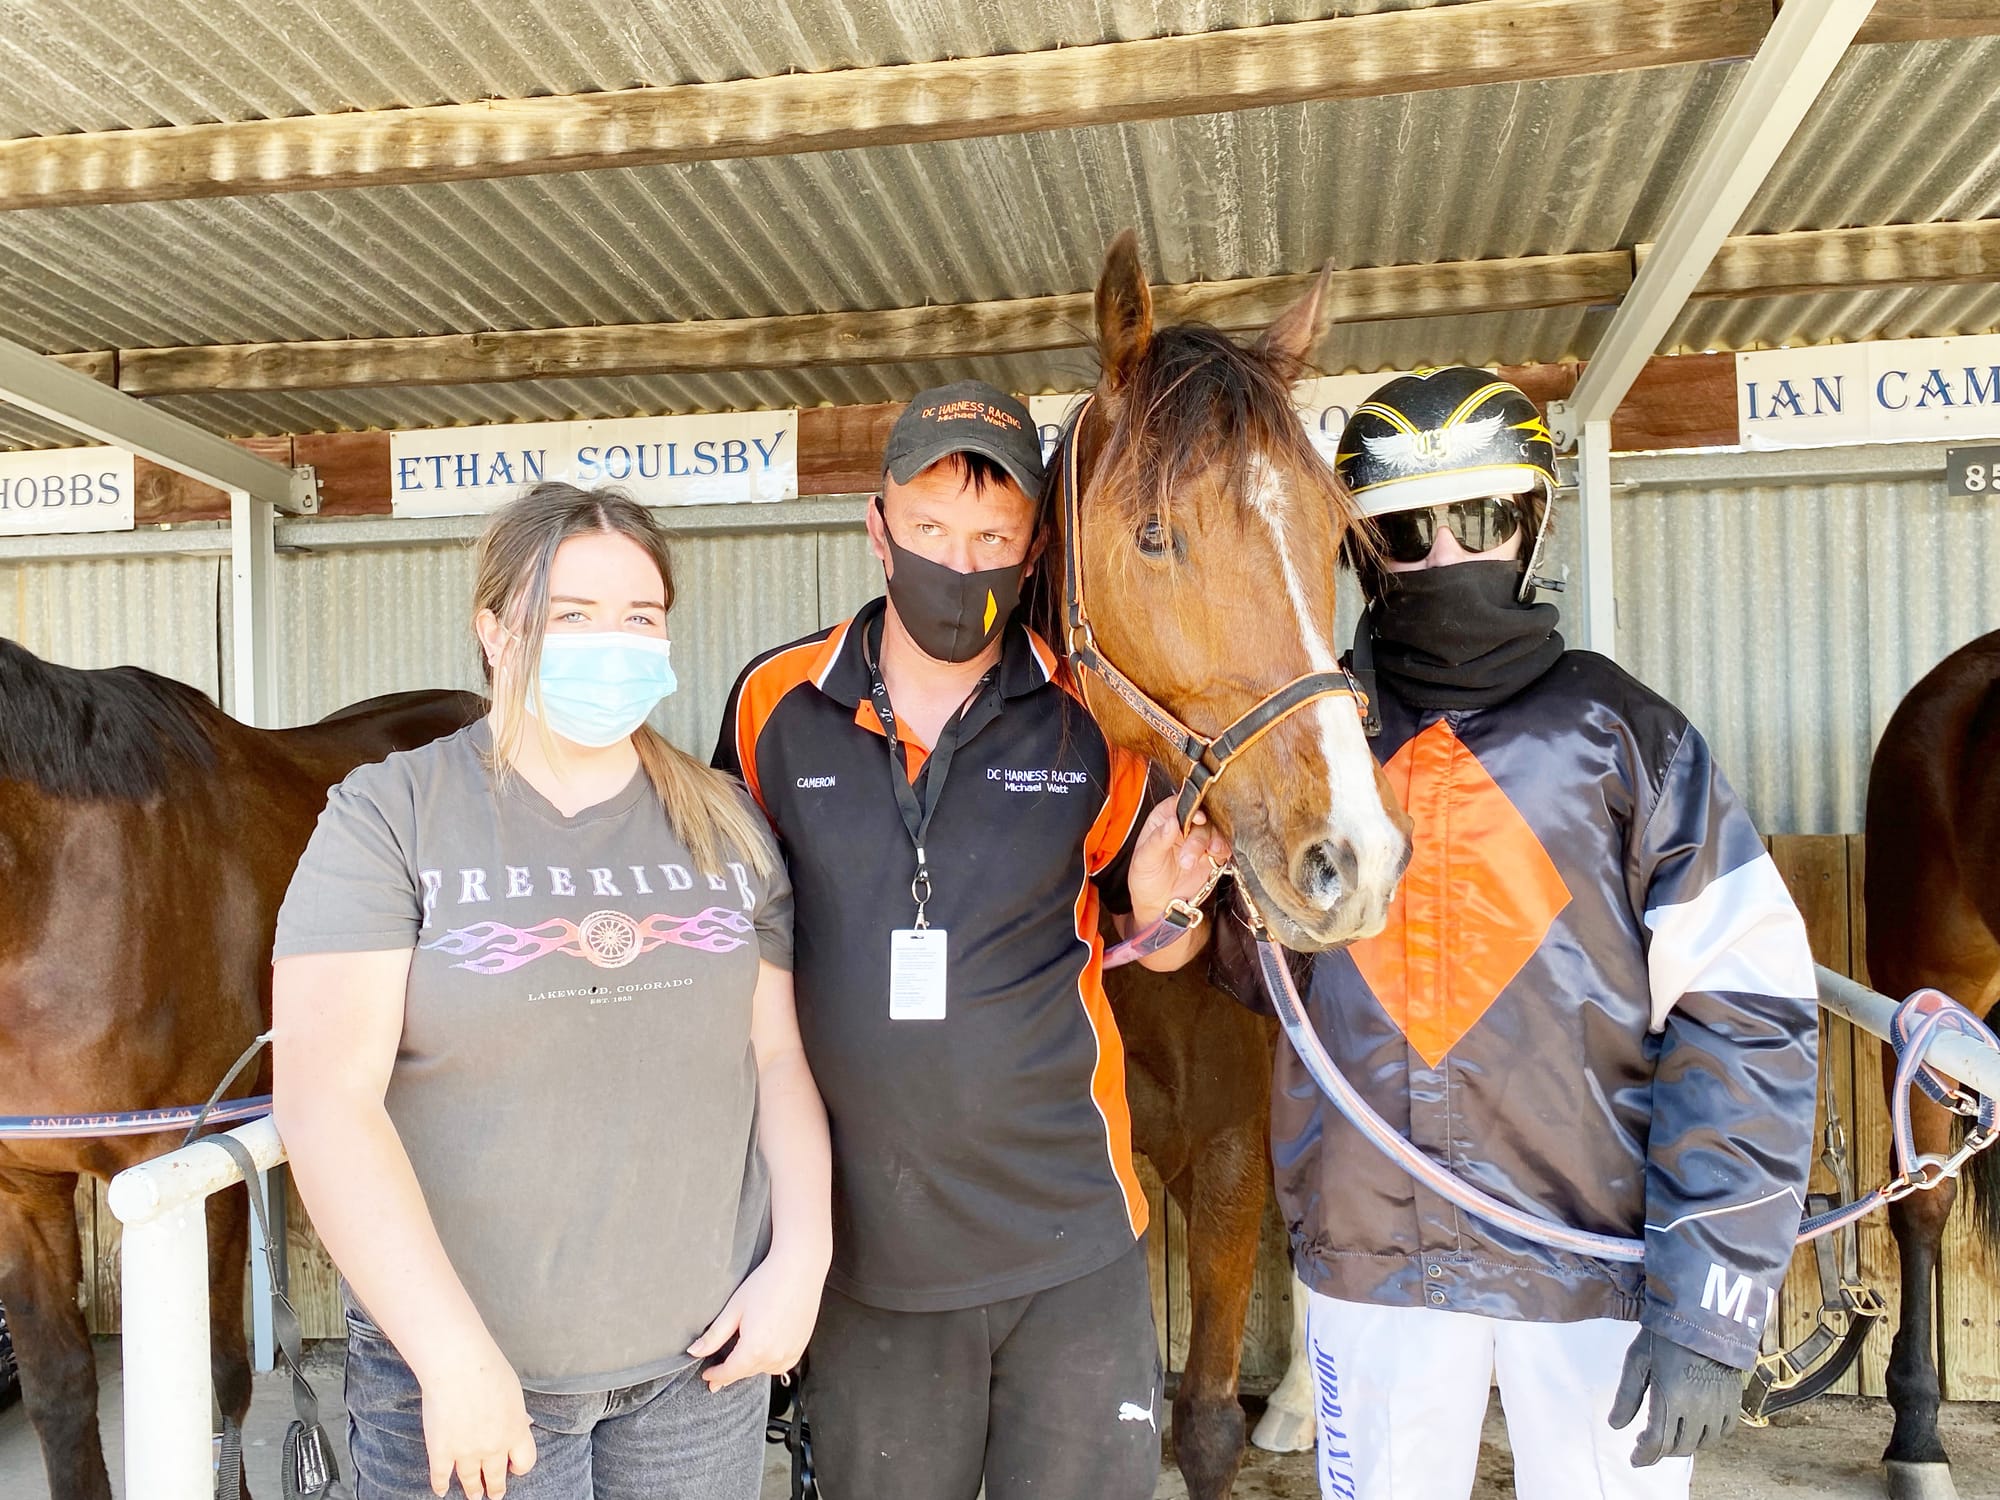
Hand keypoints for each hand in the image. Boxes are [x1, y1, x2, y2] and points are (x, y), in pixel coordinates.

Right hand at [415, 1337, 536, 1497]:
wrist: (459, 1367)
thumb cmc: (489, 1370)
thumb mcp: (514, 1393)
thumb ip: (515, 1414)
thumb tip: (522, 1423)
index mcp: (515, 1431)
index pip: (525, 1461)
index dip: (520, 1466)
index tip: (514, 1468)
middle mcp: (493, 1447)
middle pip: (496, 1475)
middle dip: (496, 1486)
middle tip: (495, 1494)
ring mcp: (466, 1452)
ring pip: (470, 1479)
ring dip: (472, 1489)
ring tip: (474, 1495)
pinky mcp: (441, 1451)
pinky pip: (441, 1475)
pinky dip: (441, 1485)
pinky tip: (441, 1491)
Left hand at [689, 1247, 826, 1391]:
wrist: (800, 1268)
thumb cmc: (767, 1283)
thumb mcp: (734, 1309)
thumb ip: (714, 1336)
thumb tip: (694, 1352)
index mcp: (754, 1348)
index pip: (730, 1372)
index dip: (716, 1375)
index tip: (707, 1376)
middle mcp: (774, 1356)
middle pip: (746, 1372)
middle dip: (731, 1372)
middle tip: (718, 1373)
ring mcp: (790, 1352)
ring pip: (763, 1369)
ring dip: (750, 1367)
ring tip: (741, 1359)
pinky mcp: (801, 1346)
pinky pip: (780, 1365)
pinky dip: (769, 1362)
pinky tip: (763, 1352)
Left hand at [1124, 798, 1231, 923]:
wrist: (1160, 905)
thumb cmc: (1146, 879)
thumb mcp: (1144, 860)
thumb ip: (1157, 840)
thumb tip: (1170, 822)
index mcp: (1163, 819)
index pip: (1179, 804)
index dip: (1191, 807)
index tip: (1198, 818)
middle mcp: (1183, 825)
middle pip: (1200, 817)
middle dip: (1198, 837)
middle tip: (1188, 859)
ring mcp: (1199, 839)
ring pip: (1214, 830)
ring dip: (1213, 842)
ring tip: (1209, 855)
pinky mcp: (1212, 855)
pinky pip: (1223, 846)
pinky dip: (1223, 849)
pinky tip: (1217, 855)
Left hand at [1609, 1327, 1742, 1466]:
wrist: (1702, 1316)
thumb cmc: (1664, 1335)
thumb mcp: (1637, 1360)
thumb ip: (1626, 1396)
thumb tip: (1615, 1426)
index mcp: (1670, 1398)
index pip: (1657, 1443)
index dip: (1644, 1456)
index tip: (1635, 1459)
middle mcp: (1697, 1408)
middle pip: (1678, 1447)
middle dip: (1660, 1449)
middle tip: (1648, 1441)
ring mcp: (1718, 1406)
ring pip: (1701, 1443)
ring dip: (1683, 1444)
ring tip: (1670, 1433)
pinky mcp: (1733, 1400)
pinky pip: (1722, 1432)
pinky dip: (1707, 1437)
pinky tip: (1695, 1427)